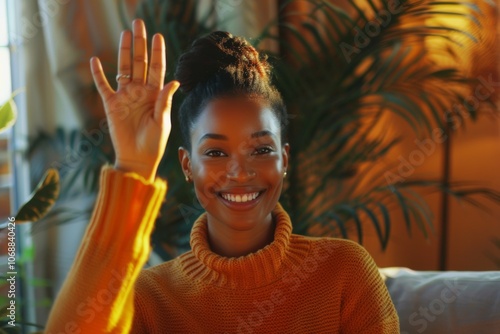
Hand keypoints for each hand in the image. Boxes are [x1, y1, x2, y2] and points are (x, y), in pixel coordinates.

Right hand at [90, 19, 178, 181]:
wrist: (138, 159)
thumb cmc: (154, 143)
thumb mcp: (162, 121)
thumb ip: (165, 100)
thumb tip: (174, 81)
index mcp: (155, 94)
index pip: (157, 68)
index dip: (158, 52)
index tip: (158, 36)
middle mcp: (140, 91)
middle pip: (140, 62)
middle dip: (140, 43)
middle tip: (139, 23)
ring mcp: (125, 96)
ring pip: (124, 68)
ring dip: (124, 51)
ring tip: (125, 33)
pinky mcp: (111, 105)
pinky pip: (103, 86)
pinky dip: (98, 74)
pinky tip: (95, 60)